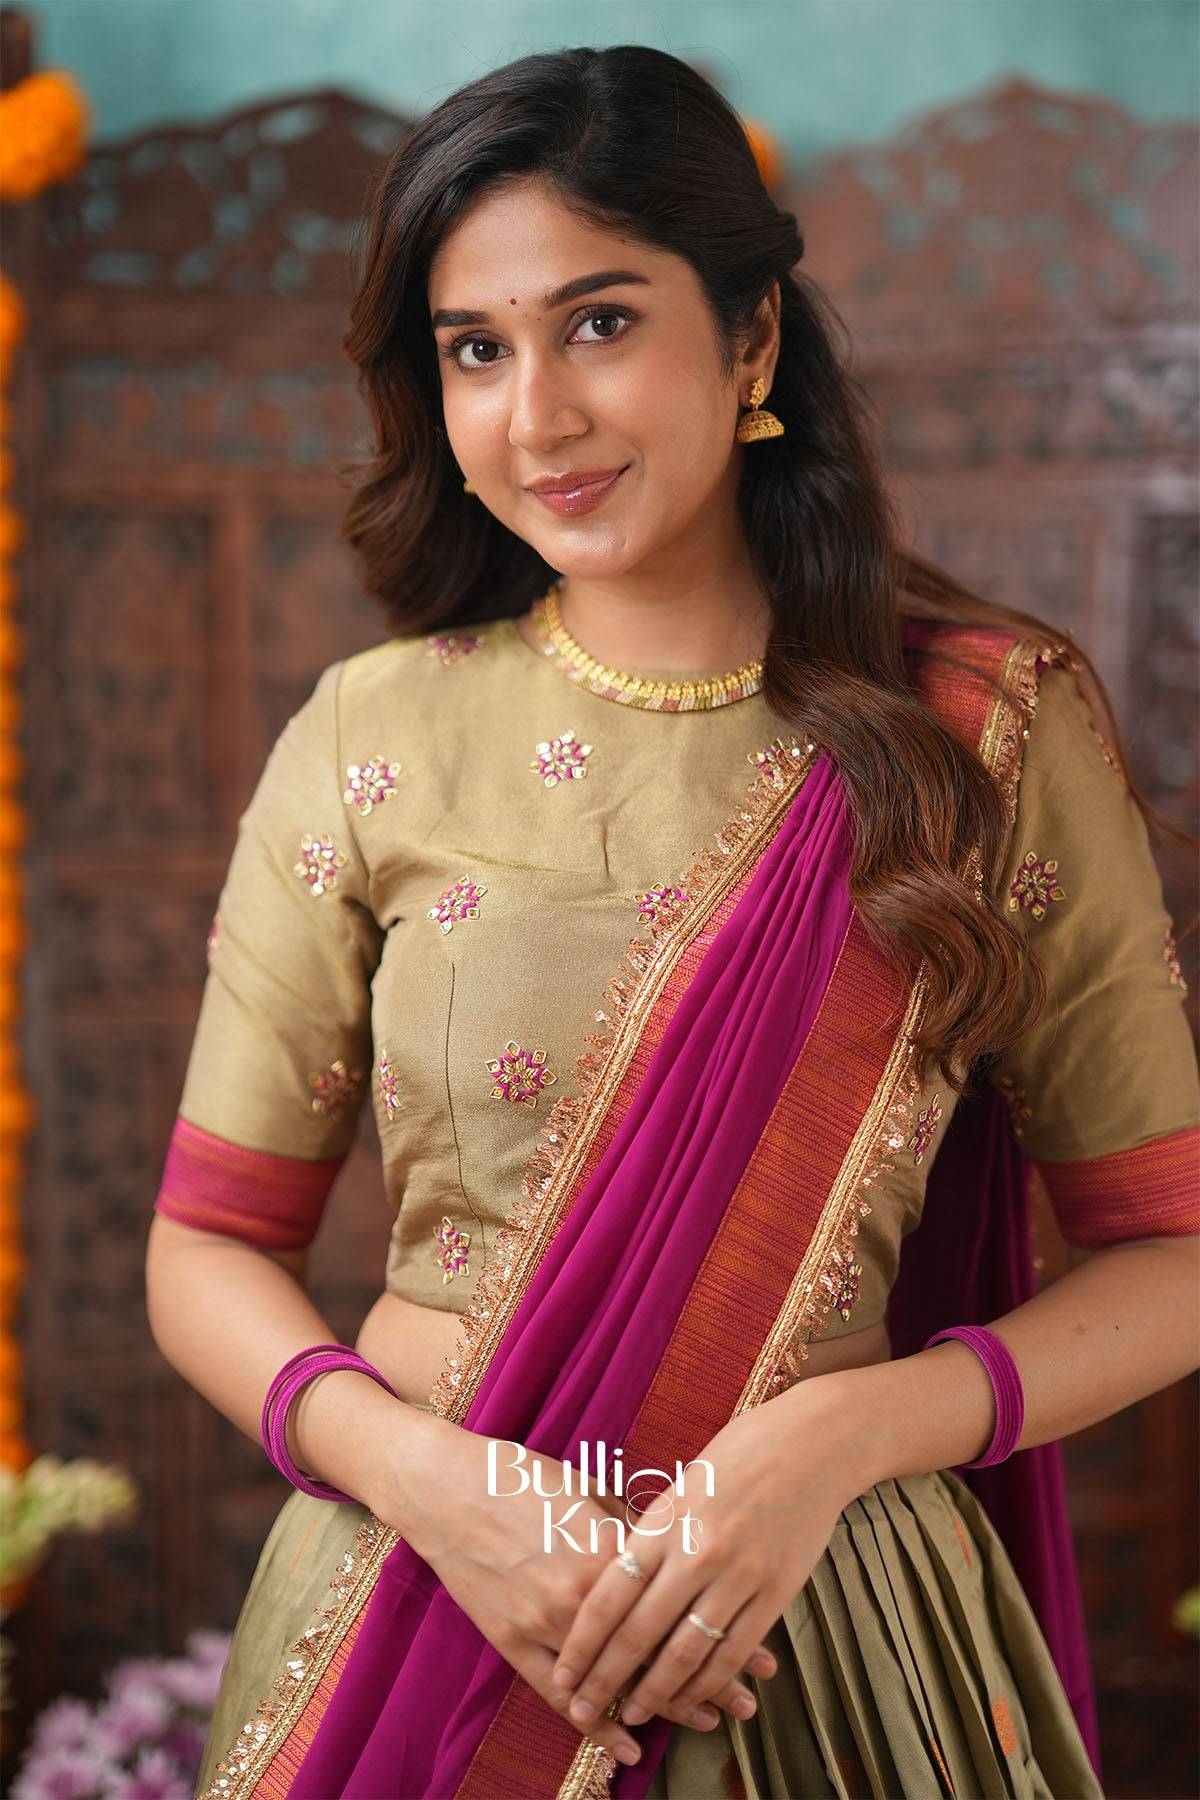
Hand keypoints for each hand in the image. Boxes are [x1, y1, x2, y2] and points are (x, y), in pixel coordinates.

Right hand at [374, 1412, 780, 1767]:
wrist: (448, 1488)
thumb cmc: (521, 1477)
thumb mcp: (589, 1490)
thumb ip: (634, 1529)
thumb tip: (678, 1549)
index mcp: (608, 1551)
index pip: (679, 1605)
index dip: (721, 1631)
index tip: (760, 1653)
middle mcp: (582, 1595)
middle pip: (657, 1649)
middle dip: (707, 1678)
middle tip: (746, 1700)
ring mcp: (544, 1623)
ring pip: (617, 1677)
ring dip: (665, 1703)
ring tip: (708, 1720)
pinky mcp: (512, 1640)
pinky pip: (558, 1694)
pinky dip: (597, 1723)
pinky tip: (630, 1745)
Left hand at [548, 1383, 854, 1732]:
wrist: (812, 1444)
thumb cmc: (740, 1454)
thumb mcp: (682, 1485)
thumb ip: (652, 1533)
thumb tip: (616, 1577)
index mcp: (664, 1522)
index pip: (610, 1595)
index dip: (583, 1642)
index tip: (563, 1673)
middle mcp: (696, 1553)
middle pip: (639, 1632)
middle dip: (606, 1679)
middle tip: (583, 1709)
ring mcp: (738, 1576)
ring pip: (685, 1653)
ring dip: (654, 1692)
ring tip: (630, 1715)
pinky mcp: (775, 1593)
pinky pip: (733, 1652)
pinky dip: (708, 1683)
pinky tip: (689, 1701)